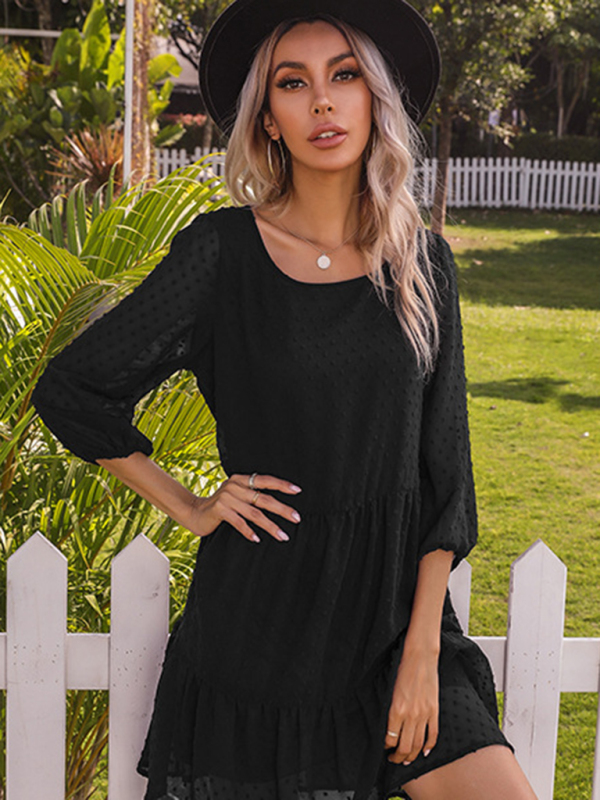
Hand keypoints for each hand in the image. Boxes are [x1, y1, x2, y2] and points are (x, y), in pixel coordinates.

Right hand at [187, 472, 301, 542]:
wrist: (195, 512)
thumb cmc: (220, 506)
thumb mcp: (235, 495)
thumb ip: (250, 494)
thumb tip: (277, 503)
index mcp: (240, 480)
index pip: (265, 480)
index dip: (282, 485)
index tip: (297, 491)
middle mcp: (234, 486)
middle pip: (264, 498)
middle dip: (282, 509)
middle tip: (297, 518)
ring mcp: (227, 498)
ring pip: (255, 513)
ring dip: (270, 526)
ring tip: (282, 535)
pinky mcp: (220, 510)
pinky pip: (240, 522)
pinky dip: (249, 532)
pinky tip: (257, 540)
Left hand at [384, 646, 438, 764]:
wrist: (420, 657)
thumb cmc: (402, 668)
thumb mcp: (390, 690)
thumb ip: (390, 709)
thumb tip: (387, 727)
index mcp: (396, 709)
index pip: (390, 738)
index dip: (386, 747)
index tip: (384, 748)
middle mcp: (411, 715)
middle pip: (404, 747)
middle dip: (397, 757)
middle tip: (393, 760)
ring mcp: (424, 714)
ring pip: (418, 745)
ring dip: (411, 756)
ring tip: (406, 760)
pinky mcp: (434, 711)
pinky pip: (433, 735)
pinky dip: (428, 746)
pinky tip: (424, 751)